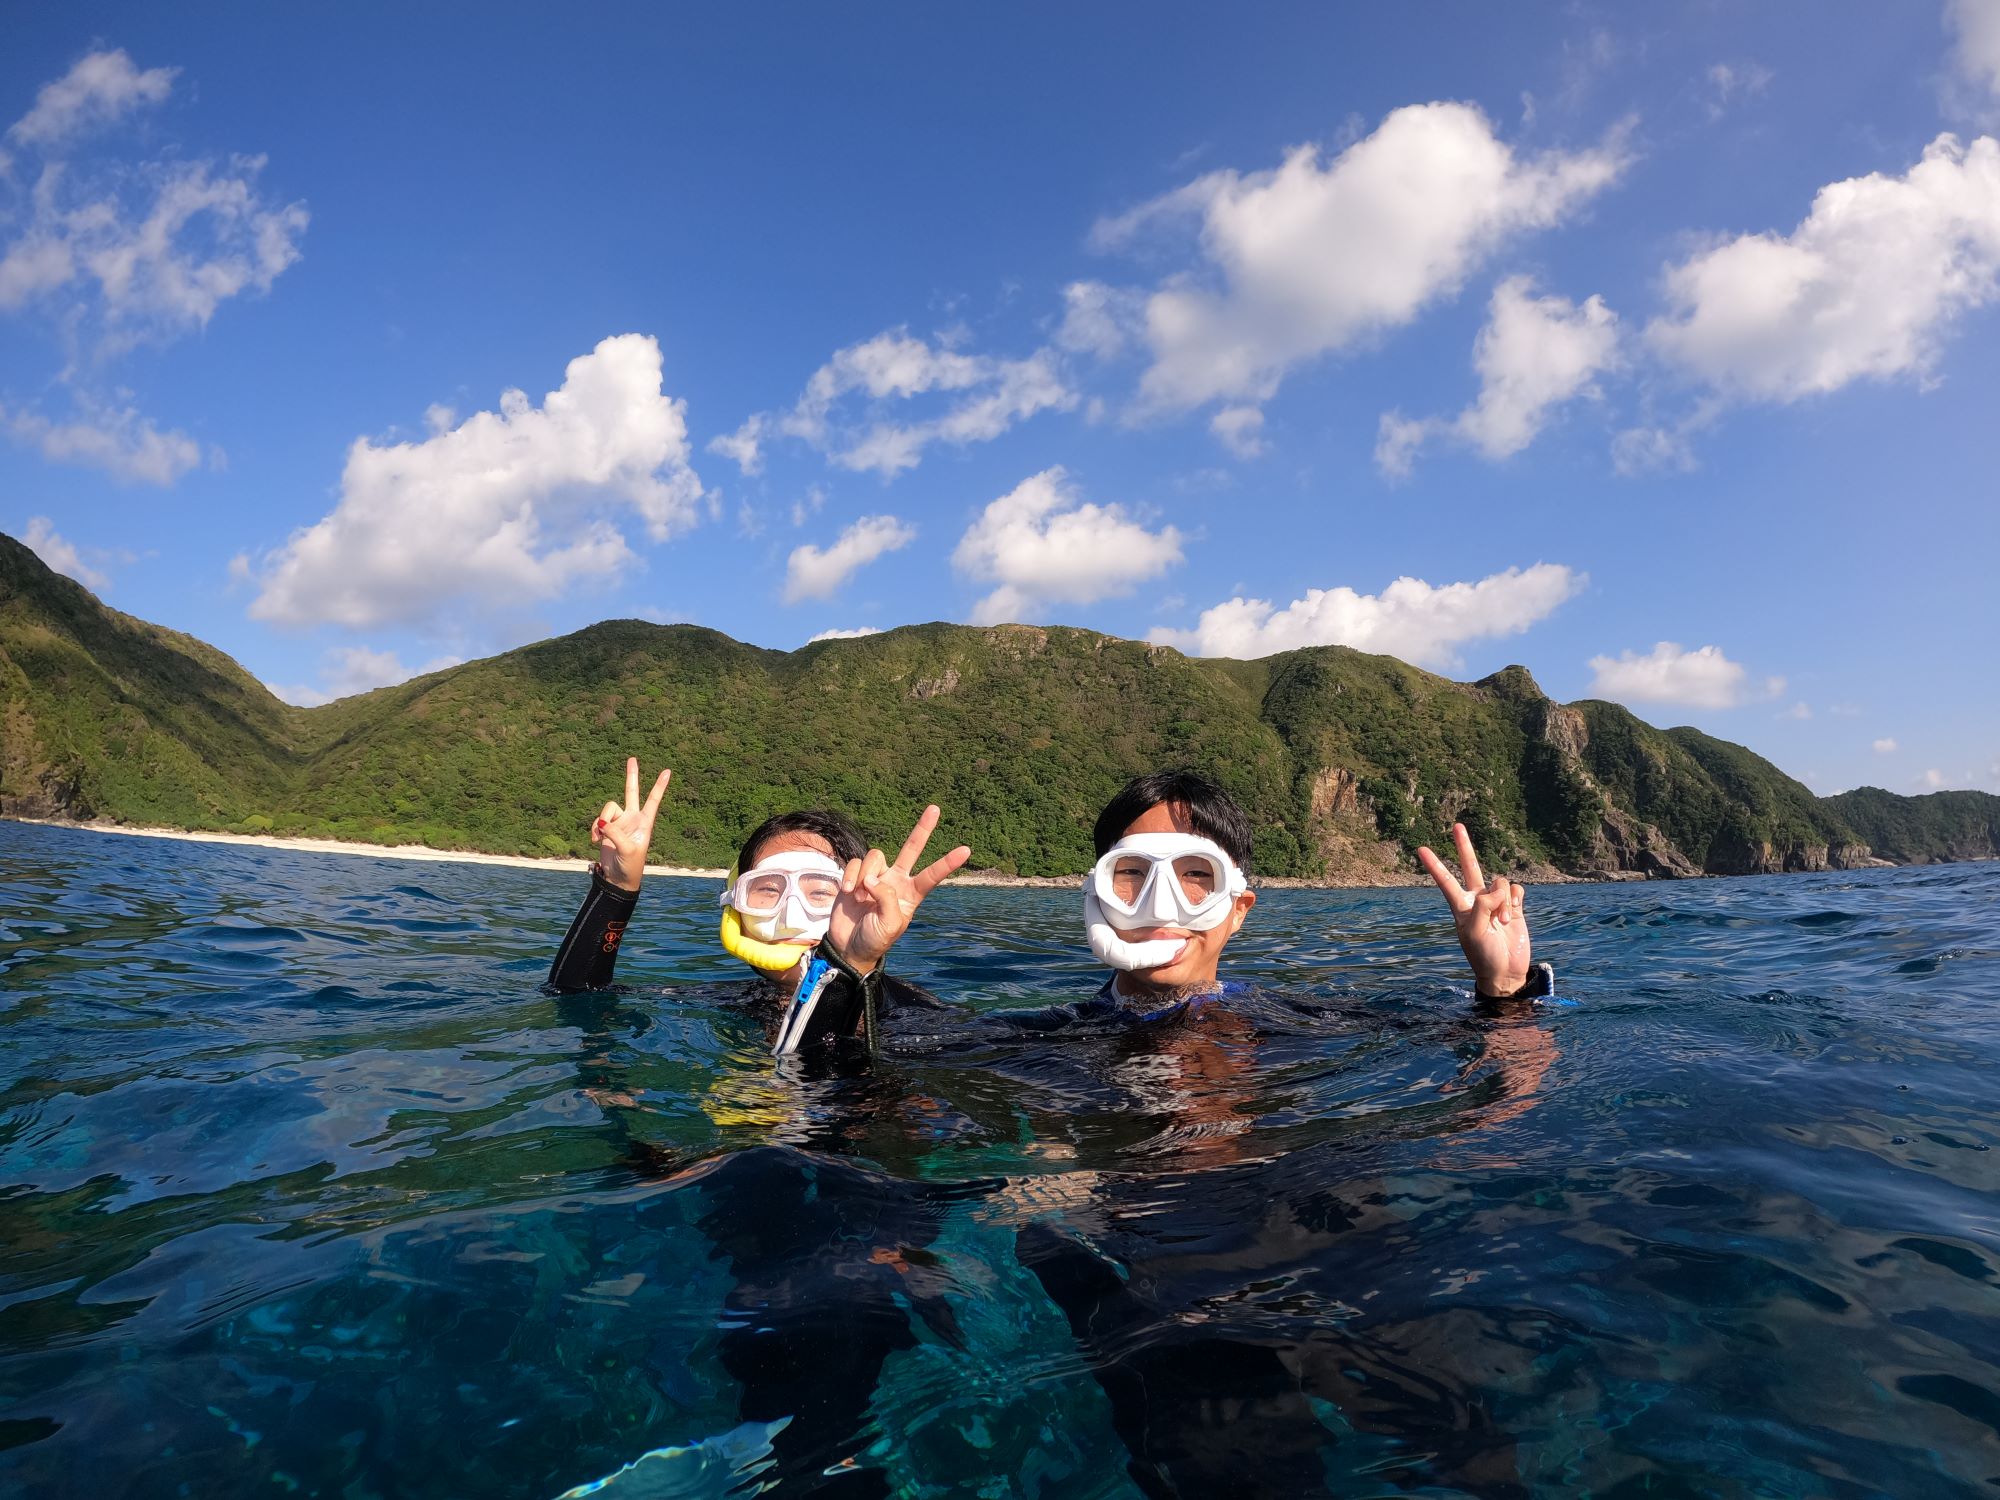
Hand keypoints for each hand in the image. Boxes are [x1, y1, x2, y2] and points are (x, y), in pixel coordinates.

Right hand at [590, 757, 670, 891]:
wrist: (618, 877)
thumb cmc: (630, 865)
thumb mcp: (627, 850)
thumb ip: (616, 834)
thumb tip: (603, 823)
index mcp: (645, 823)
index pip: (653, 801)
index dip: (659, 786)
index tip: (667, 771)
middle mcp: (633, 819)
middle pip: (632, 792)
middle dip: (631, 776)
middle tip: (632, 759)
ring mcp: (619, 823)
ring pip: (607, 810)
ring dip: (600, 821)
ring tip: (599, 837)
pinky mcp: (606, 829)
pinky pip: (598, 821)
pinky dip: (594, 829)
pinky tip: (595, 841)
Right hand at [826, 804, 970, 973]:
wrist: (848, 946)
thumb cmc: (875, 940)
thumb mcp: (889, 925)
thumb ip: (887, 899)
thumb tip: (874, 878)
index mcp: (911, 895)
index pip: (932, 875)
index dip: (948, 863)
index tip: (966, 849)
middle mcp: (896, 881)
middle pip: (912, 848)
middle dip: (923, 829)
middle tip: (935, 808)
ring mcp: (876, 877)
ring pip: (876, 857)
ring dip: (865, 874)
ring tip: (860, 897)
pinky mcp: (855, 876)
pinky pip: (855, 863)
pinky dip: (851, 875)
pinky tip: (849, 892)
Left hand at [1417, 822, 1531, 996]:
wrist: (1506, 971)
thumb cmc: (1484, 956)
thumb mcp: (1475, 934)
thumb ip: (1482, 907)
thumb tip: (1494, 890)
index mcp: (1460, 906)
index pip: (1445, 881)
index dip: (1435, 865)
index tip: (1420, 849)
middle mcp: (1476, 899)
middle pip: (1469, 866)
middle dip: (1464, 846)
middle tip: (1457, 826)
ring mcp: (1496, 901)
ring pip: (1500, 882)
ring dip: (1503, 901)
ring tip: (1501, 922)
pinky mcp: (1514, 906)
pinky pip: (1516, 890)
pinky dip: (1515, 900)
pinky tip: (1513, 914)